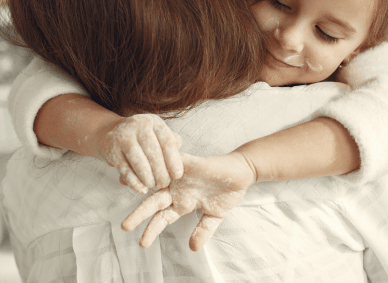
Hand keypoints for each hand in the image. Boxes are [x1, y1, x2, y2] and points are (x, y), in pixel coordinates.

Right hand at [95, 114, 182, 193]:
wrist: (109, 133)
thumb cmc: (142, 138)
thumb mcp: (157, 135)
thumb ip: (171, 144)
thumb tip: (180, 160)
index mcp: (154, 122)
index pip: (167, 142)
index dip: (174, 160)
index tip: (177, 175)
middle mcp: (139, 125)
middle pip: (153, 152)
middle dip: (160, 171)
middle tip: (164, 183)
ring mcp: (123, 136)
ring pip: (138, 160)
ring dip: (147, 177)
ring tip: (153, 186)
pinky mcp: (111, 149)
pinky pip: (124, 168)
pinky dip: (133, 181)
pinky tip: (141, 189)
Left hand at [121, 152, 255, 250]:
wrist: (242, 171)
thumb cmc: (228, 192)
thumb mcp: (215, 215)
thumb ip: (203, 230)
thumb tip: (193, 248)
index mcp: (182, 203)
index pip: (162, 218)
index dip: (152, 229)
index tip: (142, 243)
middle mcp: (177, 189)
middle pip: (154, 202)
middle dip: (140, 213)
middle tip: (125, 226)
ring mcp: (181, 175)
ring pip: (157, 179)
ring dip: (142, 181)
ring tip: (124, 185)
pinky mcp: (189, 162)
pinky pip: (172, 160)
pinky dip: (160, 161)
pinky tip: (147, 163)